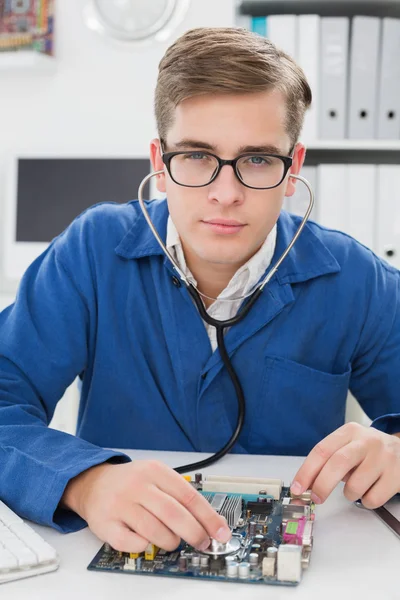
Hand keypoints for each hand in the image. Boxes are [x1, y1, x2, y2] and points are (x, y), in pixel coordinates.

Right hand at [61, 459, 230, 552]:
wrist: (93, 482)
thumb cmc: (131, 483)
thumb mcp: (156, 476)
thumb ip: (180, 494)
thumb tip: (211, 520)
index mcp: (155, 471)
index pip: (189, 496)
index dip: (208, 517)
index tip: (220, 532)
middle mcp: (137, 485)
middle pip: (174, 515)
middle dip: (194, 533)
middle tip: (202, 543)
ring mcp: (120, 504)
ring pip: (155, 531)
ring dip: (170, 542)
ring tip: (172, 541)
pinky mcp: (105, 523)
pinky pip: (132, 543)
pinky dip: (145, 545)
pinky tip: (146, 540)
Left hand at [290, 422, 399, 508]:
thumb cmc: (369, 452)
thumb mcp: (349, 446)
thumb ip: (329, 460)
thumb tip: (306, 485)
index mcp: (349, 431)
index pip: (322, 450)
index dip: (306, 471)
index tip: (297, 489)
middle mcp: (367, 440)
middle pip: (337, 463)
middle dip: (322, 485)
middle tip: (316, 499)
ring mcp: (384, 457)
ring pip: (355, 485)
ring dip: (349, 494)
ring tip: (357, 486)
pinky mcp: (397, 475)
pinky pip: (372, 499)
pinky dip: (366, 501)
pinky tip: (372, 489)